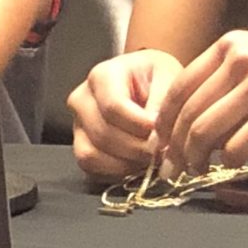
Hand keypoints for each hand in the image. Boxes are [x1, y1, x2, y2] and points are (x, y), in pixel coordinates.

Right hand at [69, 49, 182, 183]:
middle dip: (137, 149)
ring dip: (127, 163)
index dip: (140, 127)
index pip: (114, 107)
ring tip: (152, 157)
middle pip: (103, 134)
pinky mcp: (80, 145)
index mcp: (103, 75)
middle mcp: (82, 99)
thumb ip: (162, 106)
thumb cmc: (157, 78)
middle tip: (163, 151)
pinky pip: (91, 167)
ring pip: (92, 155)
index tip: (163, 133)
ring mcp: (78, 124)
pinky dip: (117, 171)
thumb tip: (156, 139)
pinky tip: (138, 163)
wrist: (148, 82)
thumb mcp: (168, 79)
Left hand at [159, 30, 247, 171]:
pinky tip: (233, 166)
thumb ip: (229, 79)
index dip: (164, 121)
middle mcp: (240, 61)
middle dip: (175, 147)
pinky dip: (229, 162)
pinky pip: (237, 146)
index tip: (163, 143)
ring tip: (198, 171)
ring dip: (196, 159)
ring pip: (205, 131)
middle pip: (187, 113)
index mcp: (230, 46)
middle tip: (174, 168)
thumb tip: (195, 120)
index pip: (179, 86)